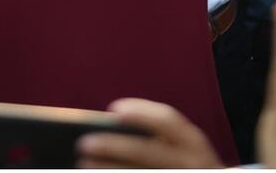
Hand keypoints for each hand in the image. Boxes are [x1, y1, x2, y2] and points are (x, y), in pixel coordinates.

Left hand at [74, 98, 222, 167]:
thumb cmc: (180, 164)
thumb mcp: (178, 147)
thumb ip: (151, 135)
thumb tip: (105, 124)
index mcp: (194, 142)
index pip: (169, 120)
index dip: (142, 113)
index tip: (114, 109)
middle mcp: (193, 163)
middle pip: (148, 151)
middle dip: (114, 146)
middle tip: (83, 143)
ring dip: (108, 169)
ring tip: (81, 163)